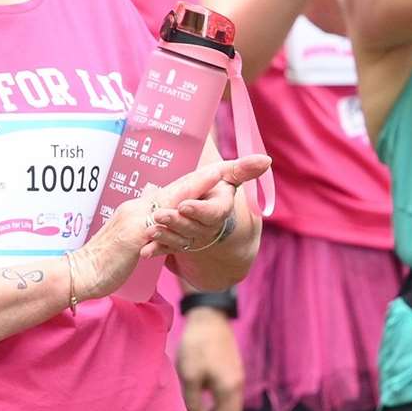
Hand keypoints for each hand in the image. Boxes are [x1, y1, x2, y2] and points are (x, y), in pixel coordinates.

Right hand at [65, 154, 272, 302]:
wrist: (77, 274)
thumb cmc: (106, 260)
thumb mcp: (131, 238)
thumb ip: (146, 224)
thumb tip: (156, 205)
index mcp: (146, 207)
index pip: (184, 187)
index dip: (212, 174)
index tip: (244, 164)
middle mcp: (143, 206)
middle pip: (187, 183)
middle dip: (222, 172)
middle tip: (256, 160)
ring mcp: (138, 218)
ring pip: (177, 196)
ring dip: (205, 183)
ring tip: (232, 170)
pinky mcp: (133, 235)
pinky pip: (160, 220)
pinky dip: (179, 210)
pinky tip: (196, 204)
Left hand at [141, 153, 272, 259]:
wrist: (207, 215)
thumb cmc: (216, 190)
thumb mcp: (228, 177)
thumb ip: (244, 169)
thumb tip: (267, 159)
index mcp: (220, 210)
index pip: (214, 213)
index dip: (200, 210)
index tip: (184, 205)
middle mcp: (209, 227)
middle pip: (194, 228)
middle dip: (177, 222)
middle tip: (160, 215)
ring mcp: (194, 239)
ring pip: (180, 240)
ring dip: (166, 237)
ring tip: (150, 230)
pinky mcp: (180, 246)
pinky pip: (168, 250)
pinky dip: (157, 251)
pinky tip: (145, 250)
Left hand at [177, 307, 243, 410]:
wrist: (210, 318)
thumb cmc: (197, 346)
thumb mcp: (189, 377)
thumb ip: (193, 404)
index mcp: (229, 390)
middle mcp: (237, 386)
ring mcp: (237, 378)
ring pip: (230, 409)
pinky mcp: (233, 371)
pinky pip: (228, 399)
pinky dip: (217, 409)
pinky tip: (203, 408)